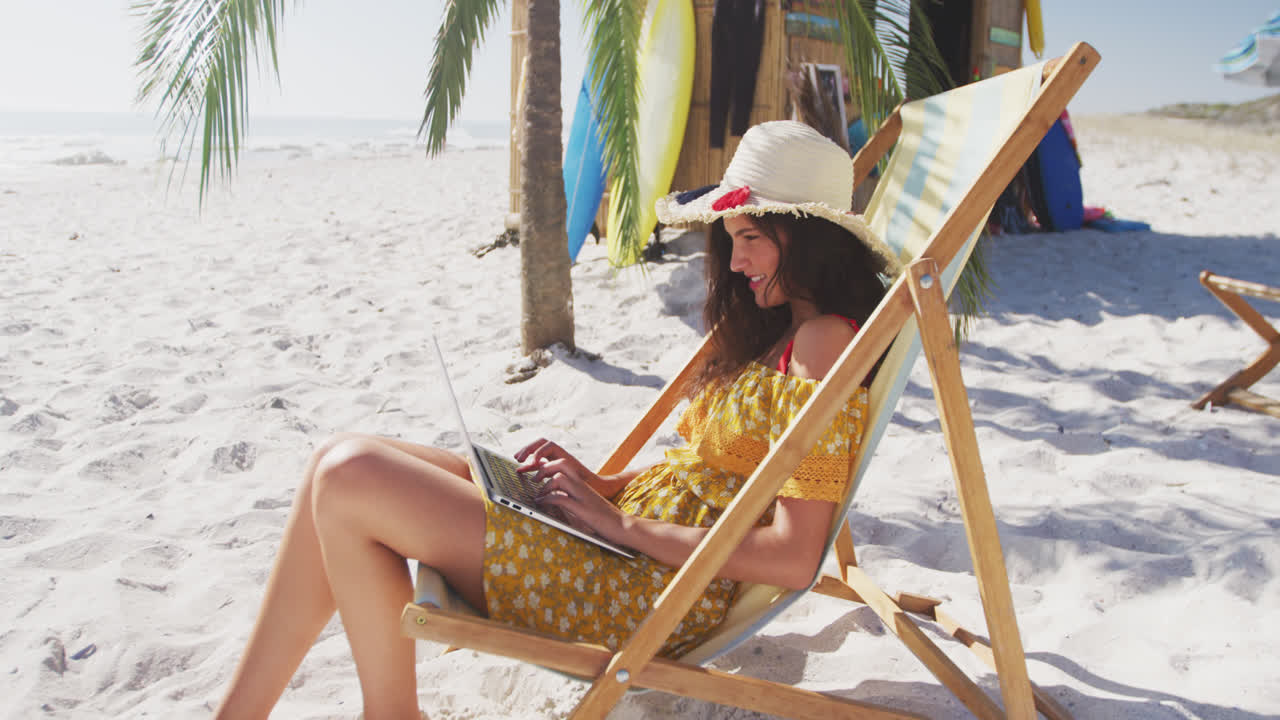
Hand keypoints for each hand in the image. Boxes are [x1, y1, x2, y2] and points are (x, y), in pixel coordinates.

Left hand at [514, 439, 628, 541]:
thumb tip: (556, 500)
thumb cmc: (605, 519)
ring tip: (539, 494)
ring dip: (545, 485)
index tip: (538, 475)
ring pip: (559, 477)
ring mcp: (583, 496)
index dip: (548, 465)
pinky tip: (542, 504)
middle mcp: (583, 486)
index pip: (564, 464)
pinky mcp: (582, 509)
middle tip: (535, 479)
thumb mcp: (587, 504)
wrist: (624, 526)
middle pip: (561, 464)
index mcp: (583, 484)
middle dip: (544, 468)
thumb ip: (573, 499)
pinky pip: (561, 498)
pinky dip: (547, 499)